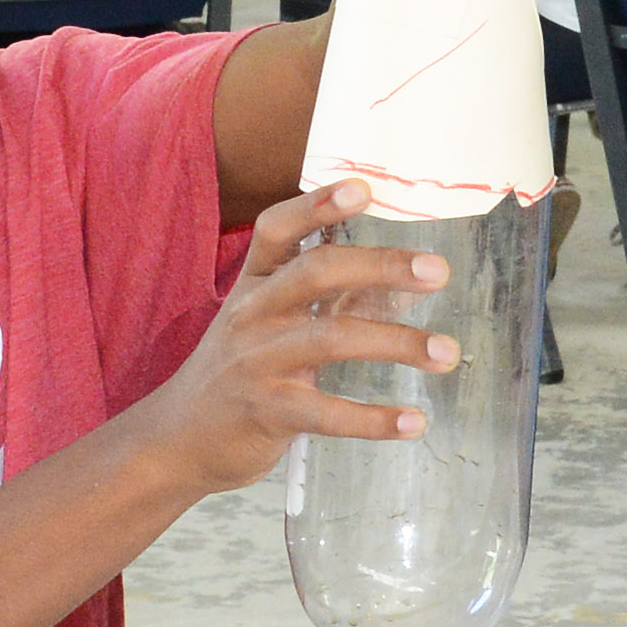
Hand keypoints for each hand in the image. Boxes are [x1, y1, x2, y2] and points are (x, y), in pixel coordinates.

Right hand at [132, 179, 459, 493]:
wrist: (179, 438)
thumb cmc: (239, 371)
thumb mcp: (270, 322)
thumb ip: (329, 297)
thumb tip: (400, 277)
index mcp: (255, 283)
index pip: (278, 229)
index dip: (317, 205)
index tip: (363, 189)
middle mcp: (253, 314)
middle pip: (317, 273)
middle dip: (380, 265)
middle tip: (437, 271)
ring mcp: (258, 362)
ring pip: (331, 339)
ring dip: (397, 343)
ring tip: (447, 352)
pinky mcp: (268, 412)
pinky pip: (327, 413)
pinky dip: (374, 418)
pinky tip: (414, 421)